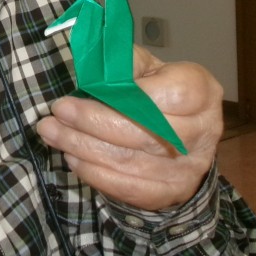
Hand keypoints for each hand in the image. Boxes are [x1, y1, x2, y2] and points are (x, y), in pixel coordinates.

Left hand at [35, 46, 222, 211]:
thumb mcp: (145, 68)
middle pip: (144, 131)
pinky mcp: (171, 192)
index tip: (84, 90)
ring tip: (53, 133)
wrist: (180, 138)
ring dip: (83, 148)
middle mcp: (203, 131)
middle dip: (91, 122)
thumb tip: (91, 68)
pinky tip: (73, 158)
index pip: (170, 94)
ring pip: (130, 161)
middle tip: (56, 112)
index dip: (126, 96)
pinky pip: (128, 188)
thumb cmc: (155, 92)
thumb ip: (122, 63)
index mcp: (201, 91)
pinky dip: (96, 173)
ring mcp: (190, 167)